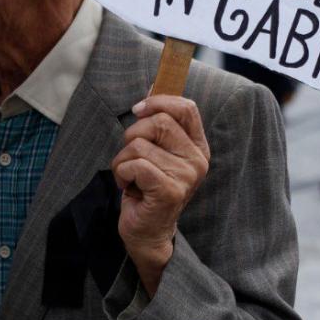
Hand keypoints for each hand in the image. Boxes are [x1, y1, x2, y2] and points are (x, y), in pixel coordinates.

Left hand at [111, 95, 210, 297]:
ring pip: (141, 145)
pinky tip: (128, 187)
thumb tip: (152, 88)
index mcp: (198, 146)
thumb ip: (158, 123)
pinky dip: (122, 173)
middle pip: (159, 122)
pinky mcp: (170, 191)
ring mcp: (186, 176)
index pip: (186, 107)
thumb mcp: (156, 151)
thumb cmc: (147, 188)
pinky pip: (135, 164)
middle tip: (130, 156)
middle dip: (133, 135)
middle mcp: (197, 160)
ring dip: (123, 159)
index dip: (159, 101)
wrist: (147, 232)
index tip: (139, 110)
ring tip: (130, 176)